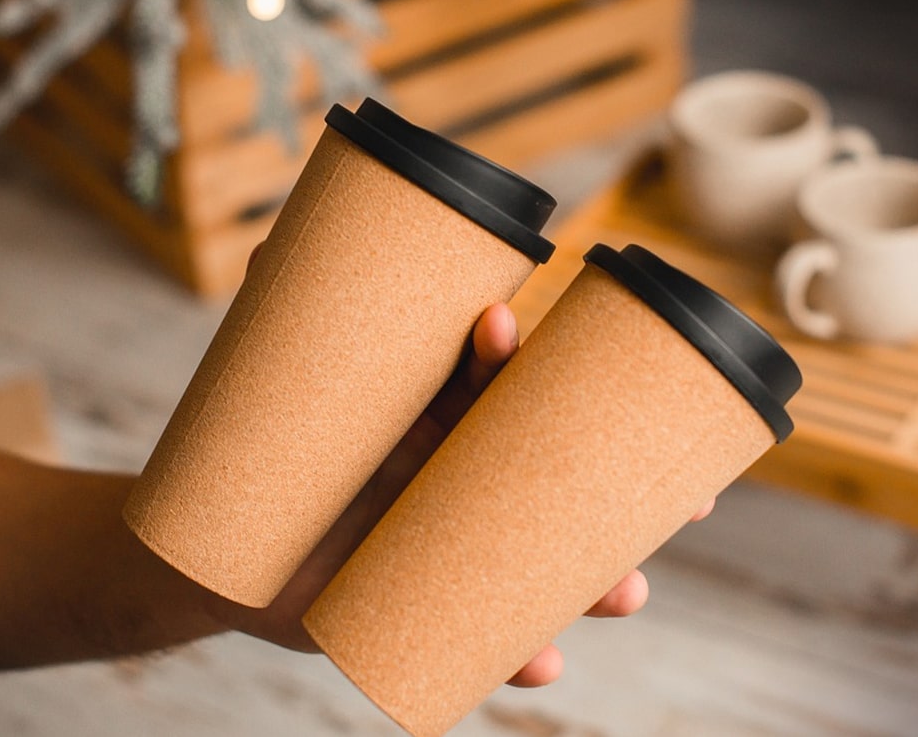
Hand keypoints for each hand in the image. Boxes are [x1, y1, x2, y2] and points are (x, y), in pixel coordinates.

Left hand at [234, 299, 715, 687]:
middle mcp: (463, 481)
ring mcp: (454, 547)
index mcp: (441, 421)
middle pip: (566, 485)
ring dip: (598, 583)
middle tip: (692, 502)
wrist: (225, 557)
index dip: (558, 377)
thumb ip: (277, 324)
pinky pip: (491, 640)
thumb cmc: (272, 459)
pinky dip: (519, 656)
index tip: (595, 366)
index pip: (513, 393)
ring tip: (623, 593)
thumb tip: (261, 252)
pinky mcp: (431, 608)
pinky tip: (539, 664)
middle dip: (633, 493)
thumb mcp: (279, 395)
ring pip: (548, 568)